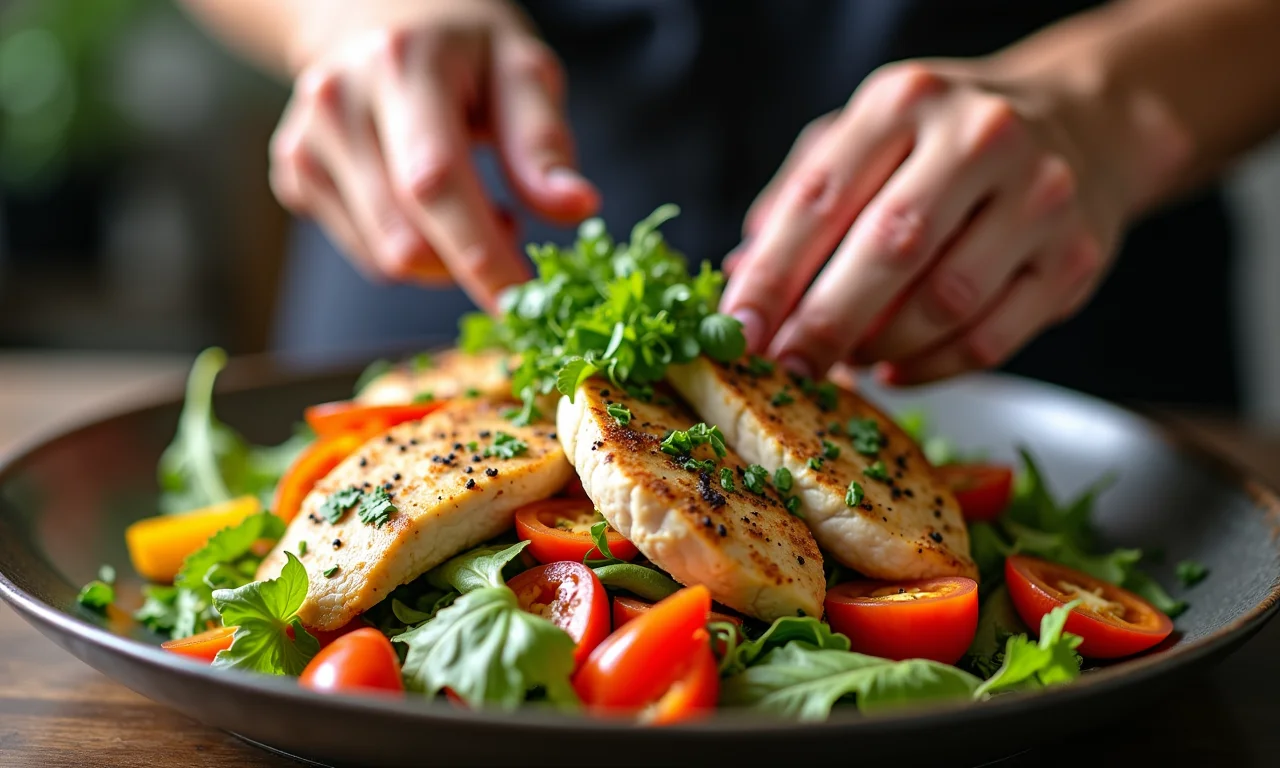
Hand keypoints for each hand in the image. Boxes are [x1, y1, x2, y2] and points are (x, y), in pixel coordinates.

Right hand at [268, 1, 598, 308]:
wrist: (377, 16)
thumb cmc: (463, 49)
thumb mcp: (520, 69)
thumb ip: (542, 141)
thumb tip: (575, 207)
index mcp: (402, 66)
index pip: (436, 184)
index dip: (481, 256)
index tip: (524, 302)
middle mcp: (339, 103)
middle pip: (404, 238)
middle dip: (470, 261)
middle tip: (509, 224)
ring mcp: (306, 142)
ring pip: (385, 258)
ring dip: (443, 257)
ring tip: (470, 201)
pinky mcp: (295, 173)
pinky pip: (366, 253)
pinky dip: (411, 248)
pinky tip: (425, 202)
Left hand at [721, 58, 1185, 383]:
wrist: (1084, 121)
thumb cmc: (945, 140)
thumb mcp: (867, 136)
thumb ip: (800, 199)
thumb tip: (740, 275)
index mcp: (906, 102)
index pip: (822, 196)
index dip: (771, 274)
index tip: (738, 331)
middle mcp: (979, 138)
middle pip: (889, 249)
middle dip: (824, 324)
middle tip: (787, 368)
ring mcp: (1040, 197)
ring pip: (944, 303)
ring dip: (880, 348)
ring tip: (850, 358)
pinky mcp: (1075, 258)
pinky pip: (989, 340)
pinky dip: (930, 369)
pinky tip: (897, 368)